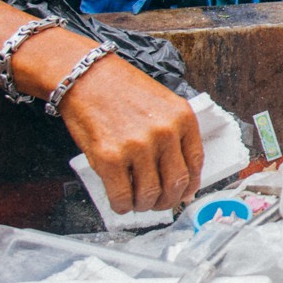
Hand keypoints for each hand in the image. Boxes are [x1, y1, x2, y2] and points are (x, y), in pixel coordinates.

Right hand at [56, 57, 203, 212]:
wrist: (87, 77)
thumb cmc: (122, 89)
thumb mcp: (163, 104)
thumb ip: (175, 135)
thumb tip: (180, 176)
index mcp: (182, 118)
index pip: (196, 163)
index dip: (190, 186)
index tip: (183, 194)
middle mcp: (164, 133)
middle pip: (175, 184)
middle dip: (167, 201)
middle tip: (158, 203)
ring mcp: (137, 146)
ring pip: (150, 195)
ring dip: (144, 205)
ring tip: (137, 201)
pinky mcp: (109, 158)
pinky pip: (122, 196)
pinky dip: (122, 205)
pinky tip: (120, 201)